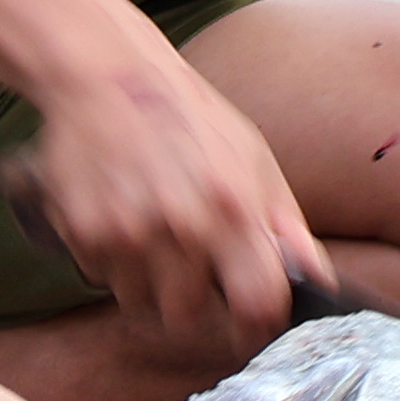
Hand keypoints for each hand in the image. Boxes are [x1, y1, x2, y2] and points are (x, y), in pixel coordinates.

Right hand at [2, 49, 322, 366]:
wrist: (109, 73)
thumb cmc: (190, 117)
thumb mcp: (253, 158)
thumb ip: (284, 224)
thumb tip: (316, 280)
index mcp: (233, 207)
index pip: (256, 302)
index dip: (256, 325)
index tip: (250, 327)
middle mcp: (180, 226)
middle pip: (189, 317)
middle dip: (194, 308)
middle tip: (192, 280)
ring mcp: (127, 232)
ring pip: (141, 304)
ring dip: (149, 287)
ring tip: (153, 240)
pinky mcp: (83, 231)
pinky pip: (101, 277)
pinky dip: (112, 262)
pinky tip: (122, 220)